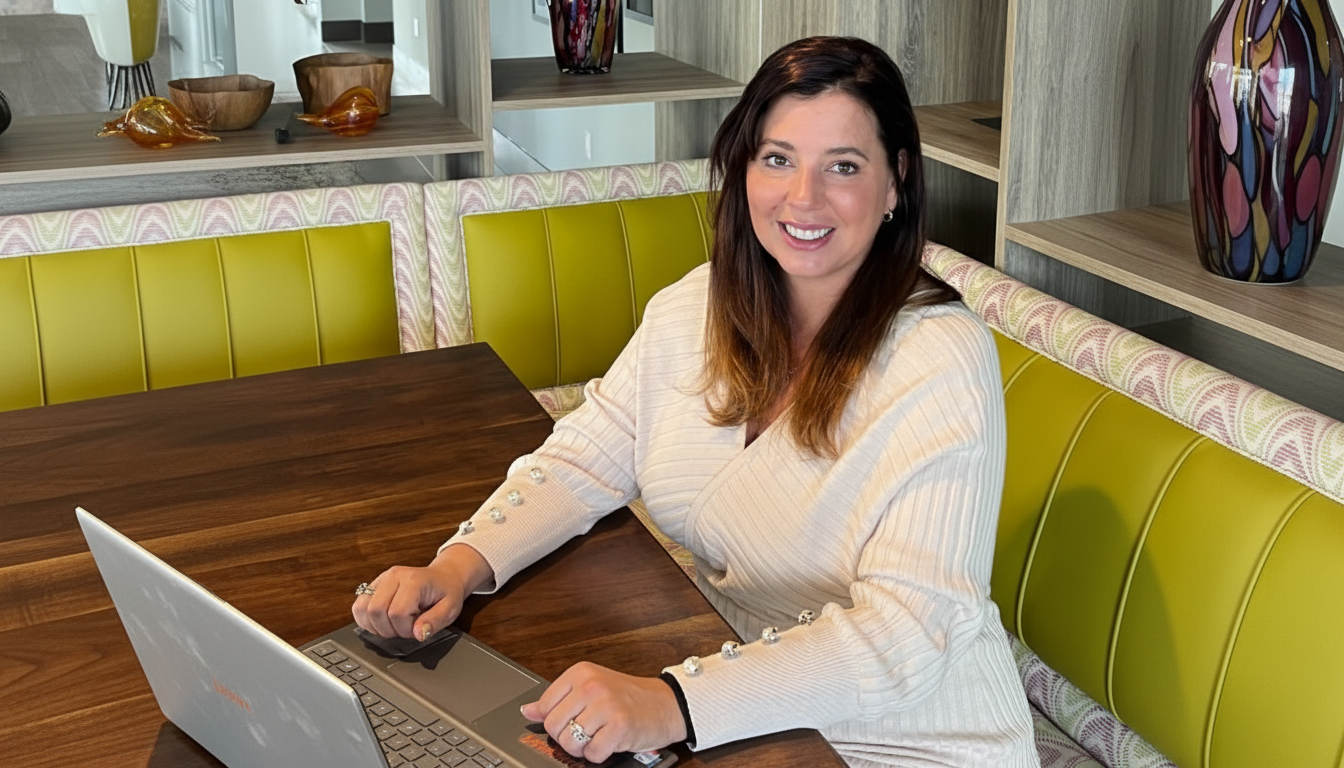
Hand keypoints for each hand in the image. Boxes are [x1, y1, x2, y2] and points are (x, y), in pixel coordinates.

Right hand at [351, 543, 493, 640]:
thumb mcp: (449, 609)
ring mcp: (381, 578)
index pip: (397, 612)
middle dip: (388, 629)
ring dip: (374, 626)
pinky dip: (366, 620)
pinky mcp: (373, 584)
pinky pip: (358, 605)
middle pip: (375, 610)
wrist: (444, 576)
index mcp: (413, 581)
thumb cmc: (447, 592)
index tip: (416, 629)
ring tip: (393, 625)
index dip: (405, 629)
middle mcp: (393, 576)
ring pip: (361, 608)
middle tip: (404, 629)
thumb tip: (418, 634)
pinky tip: (382, 622)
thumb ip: (434, 622)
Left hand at [520, 662, 685, 762]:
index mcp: (581, 673)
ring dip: (582, 748)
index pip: (545, 706)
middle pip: (554, 727)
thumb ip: (559, 699)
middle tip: (586, 733)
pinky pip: (592, 753)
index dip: (555, 721)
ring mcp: (605, 705)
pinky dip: (599, 754)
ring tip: (598, 737)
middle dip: (567, 738)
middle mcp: (591, 686)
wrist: (666, 703)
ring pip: (570, 742)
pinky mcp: (619, 727)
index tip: (571, 721)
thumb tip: (527, 711)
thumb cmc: (629, 698)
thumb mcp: (591, 689)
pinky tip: (610, 742)